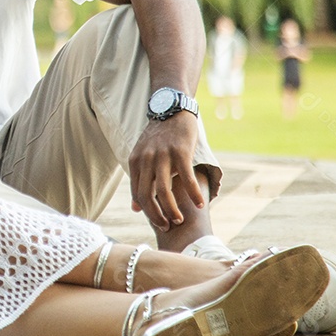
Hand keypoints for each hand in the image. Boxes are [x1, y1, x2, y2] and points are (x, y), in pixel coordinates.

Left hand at [127, 114, 202, 231]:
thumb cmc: (158, 137)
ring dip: (172, 210)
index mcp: (135, 162)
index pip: (137, 194)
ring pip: (163, 191)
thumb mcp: (142, 156)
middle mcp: (146, 160)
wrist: (171, 109)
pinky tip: (200, 204)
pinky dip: (193, 194)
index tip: (158, 223)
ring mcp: (162, 156)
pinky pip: (186, 178)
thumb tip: (135, 208)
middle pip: (147, 196)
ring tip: (180, 220)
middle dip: (157, 215)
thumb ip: (139, 180)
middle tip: (168, 226)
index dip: (147, 212)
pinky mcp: (180, 152)